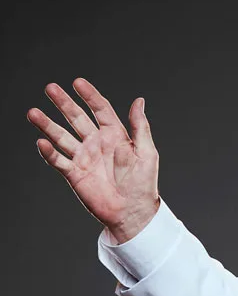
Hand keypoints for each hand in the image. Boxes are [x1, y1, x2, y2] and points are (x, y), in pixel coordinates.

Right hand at [27, 78, 160, 242]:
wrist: (133, 213)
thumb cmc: (144, 185)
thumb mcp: (147, 153)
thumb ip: (140, 127)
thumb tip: (138, 101)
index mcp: (115, 136)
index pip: (100, 110)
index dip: (90, 96)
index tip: (78, 82)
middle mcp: (97, 144)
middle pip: (76, 118)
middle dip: (64, 103)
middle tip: (51, 88)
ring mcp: (84, 158)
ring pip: (62, 136)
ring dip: (48, 125)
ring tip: (33, 113)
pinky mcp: (74, 174)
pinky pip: (58, 161)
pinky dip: (49, 152)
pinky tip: (41, 143)